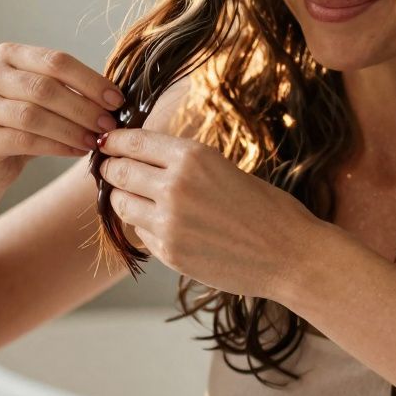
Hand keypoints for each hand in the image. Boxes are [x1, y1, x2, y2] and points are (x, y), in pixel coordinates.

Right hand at [0, 42, 124, 191]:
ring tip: (95, 140)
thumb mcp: (47, 98)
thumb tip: (115, 96)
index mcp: (8, 55)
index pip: (55, 61)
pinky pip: (26, 141)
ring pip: (33, 116)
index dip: (90, 81)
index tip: (117, 100)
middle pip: (44, 87)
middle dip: (83, 107)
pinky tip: (76, 151)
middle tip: (109, 124)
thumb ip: (71, 89)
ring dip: (72, 129)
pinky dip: (57, 146)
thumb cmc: (25, 122)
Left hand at [97, 128, 322, 298]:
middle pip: (118, 172)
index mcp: (191, 157)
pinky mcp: (168, 252)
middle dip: (111, 169)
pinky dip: (144, 226)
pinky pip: (140, 233)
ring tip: (136, 198)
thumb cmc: (265, 208)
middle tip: (110, 169)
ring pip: (121, 204)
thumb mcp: (222, 168)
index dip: (113, 142)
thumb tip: (140, 158)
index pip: (132, 142)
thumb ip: (181, 164)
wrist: (289, 254)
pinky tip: (164, 225)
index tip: (106, 142)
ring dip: (122, 199)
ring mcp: (168, 222)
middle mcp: (174, 186)